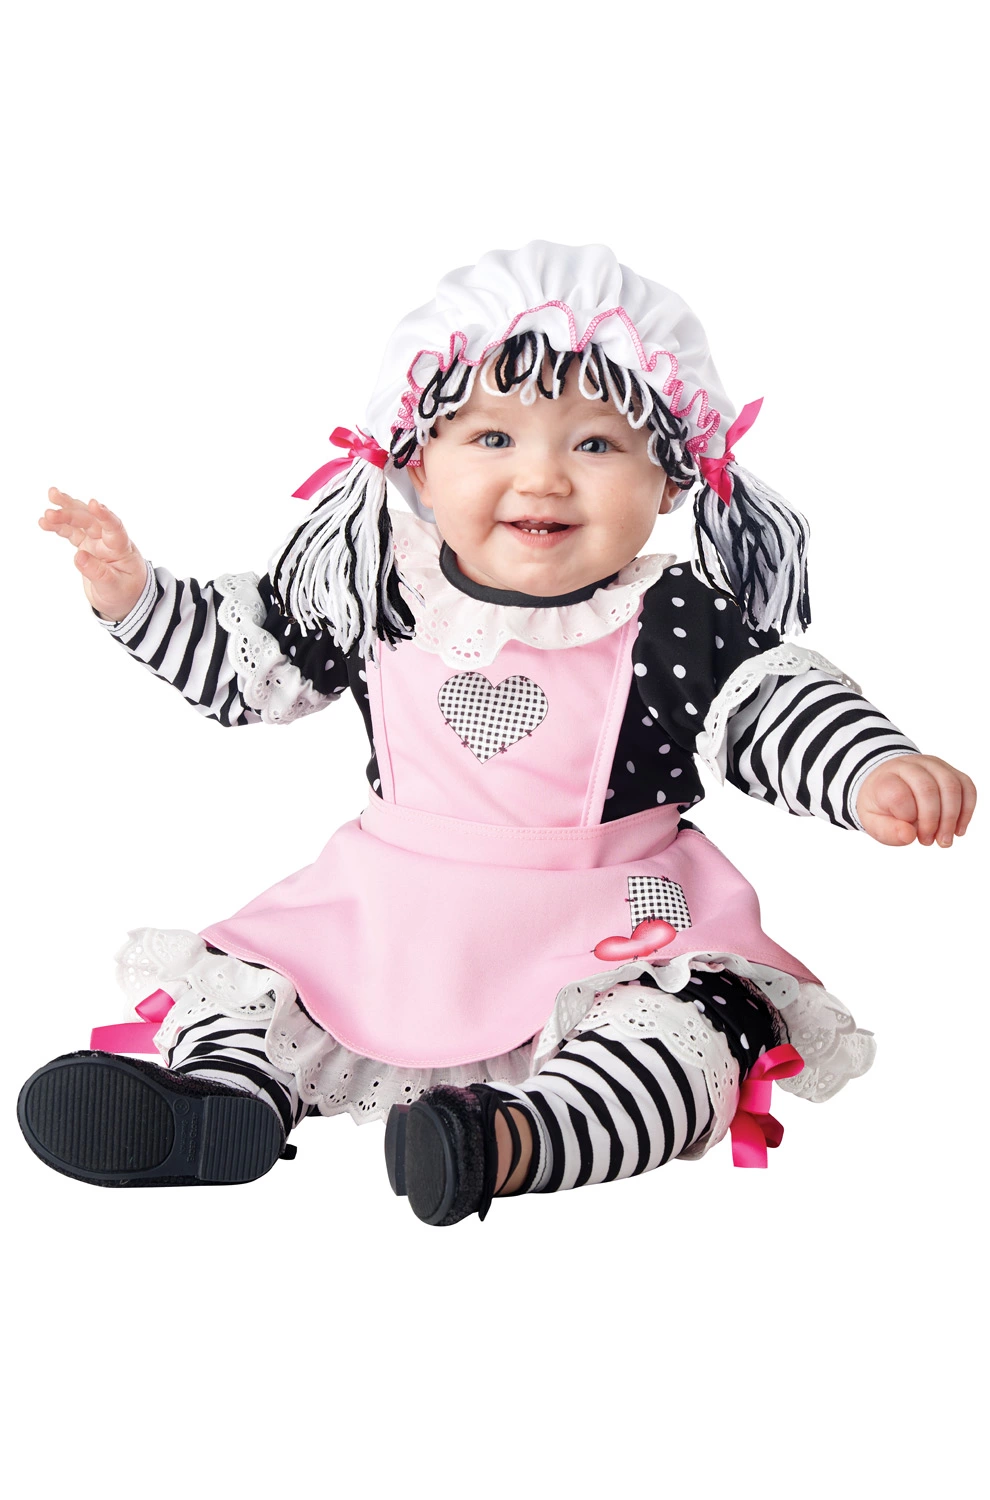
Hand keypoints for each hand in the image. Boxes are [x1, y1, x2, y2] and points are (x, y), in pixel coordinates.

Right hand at [39, 487, 148, 622]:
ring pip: (80, 521)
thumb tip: (79, 556)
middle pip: (90, 521)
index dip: (104, 515)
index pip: (114, 527)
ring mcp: (97, 541)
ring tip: (47, 509)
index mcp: (121, 548)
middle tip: (50, 513)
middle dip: (71, 514)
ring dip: (64, 512)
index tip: (93, 504)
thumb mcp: (113, 587)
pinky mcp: (86, 546)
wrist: (125, 600)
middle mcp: (108, 540)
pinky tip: (44, 522)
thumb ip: (97, 572)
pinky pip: (72, 532)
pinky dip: (59, 527)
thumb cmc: (126, 593)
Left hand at [856, 754, 976, 847]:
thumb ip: (887, 831)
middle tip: (928, 841)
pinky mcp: (950, 770)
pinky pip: (966, 787)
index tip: (908, 833)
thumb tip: (908, 836)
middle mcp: (910, 766)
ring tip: (944, 839)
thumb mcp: (874, 822)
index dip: (908, 817)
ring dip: (952, 818)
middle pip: (928, 788)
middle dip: (932, 821)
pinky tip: (957, 829)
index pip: (899, 794)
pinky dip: (966, 810)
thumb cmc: (883, 806)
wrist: (889, 785)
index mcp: (886, 778)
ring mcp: (932, 765)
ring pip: (951, 786)